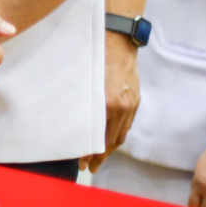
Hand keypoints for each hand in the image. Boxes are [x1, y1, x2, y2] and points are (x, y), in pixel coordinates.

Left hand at [83, 31, 141, 172]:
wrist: (117, 39)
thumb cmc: (94, 55)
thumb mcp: (83, 79)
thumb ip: (81, 101)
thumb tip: (70, 120)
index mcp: (108, 102)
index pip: (101, 138)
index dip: (92, 152)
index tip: (82, 162)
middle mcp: (122, 106)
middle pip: (113, 140)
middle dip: (101, 156)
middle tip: (88, 167)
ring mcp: (131, 103)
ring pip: (121, 133)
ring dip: (110, 148)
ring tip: (99, 158)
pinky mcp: (135, 99)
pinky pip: (127, 123)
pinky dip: (118, 134)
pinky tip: (109, 138)